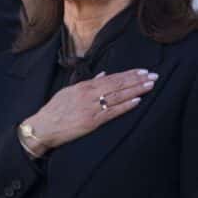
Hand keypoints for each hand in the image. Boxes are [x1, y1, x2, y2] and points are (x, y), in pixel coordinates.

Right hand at [22, 69, 157, 155]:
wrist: (43, 127)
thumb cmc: (55, 110)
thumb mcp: (70, 91)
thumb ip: (88, 83)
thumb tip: (104, 74)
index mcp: (84, 86)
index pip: (112, 77)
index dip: (129, 74)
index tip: (143, 71)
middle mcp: (89, 94)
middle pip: (118, 84)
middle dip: (137, 80)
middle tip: (153, 76)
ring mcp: (91, 107)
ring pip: (117, 96)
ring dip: (135, 90)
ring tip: (150, 85)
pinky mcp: (91, 121)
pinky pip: (112, 112)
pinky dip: (125, 106)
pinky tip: (137, 101)